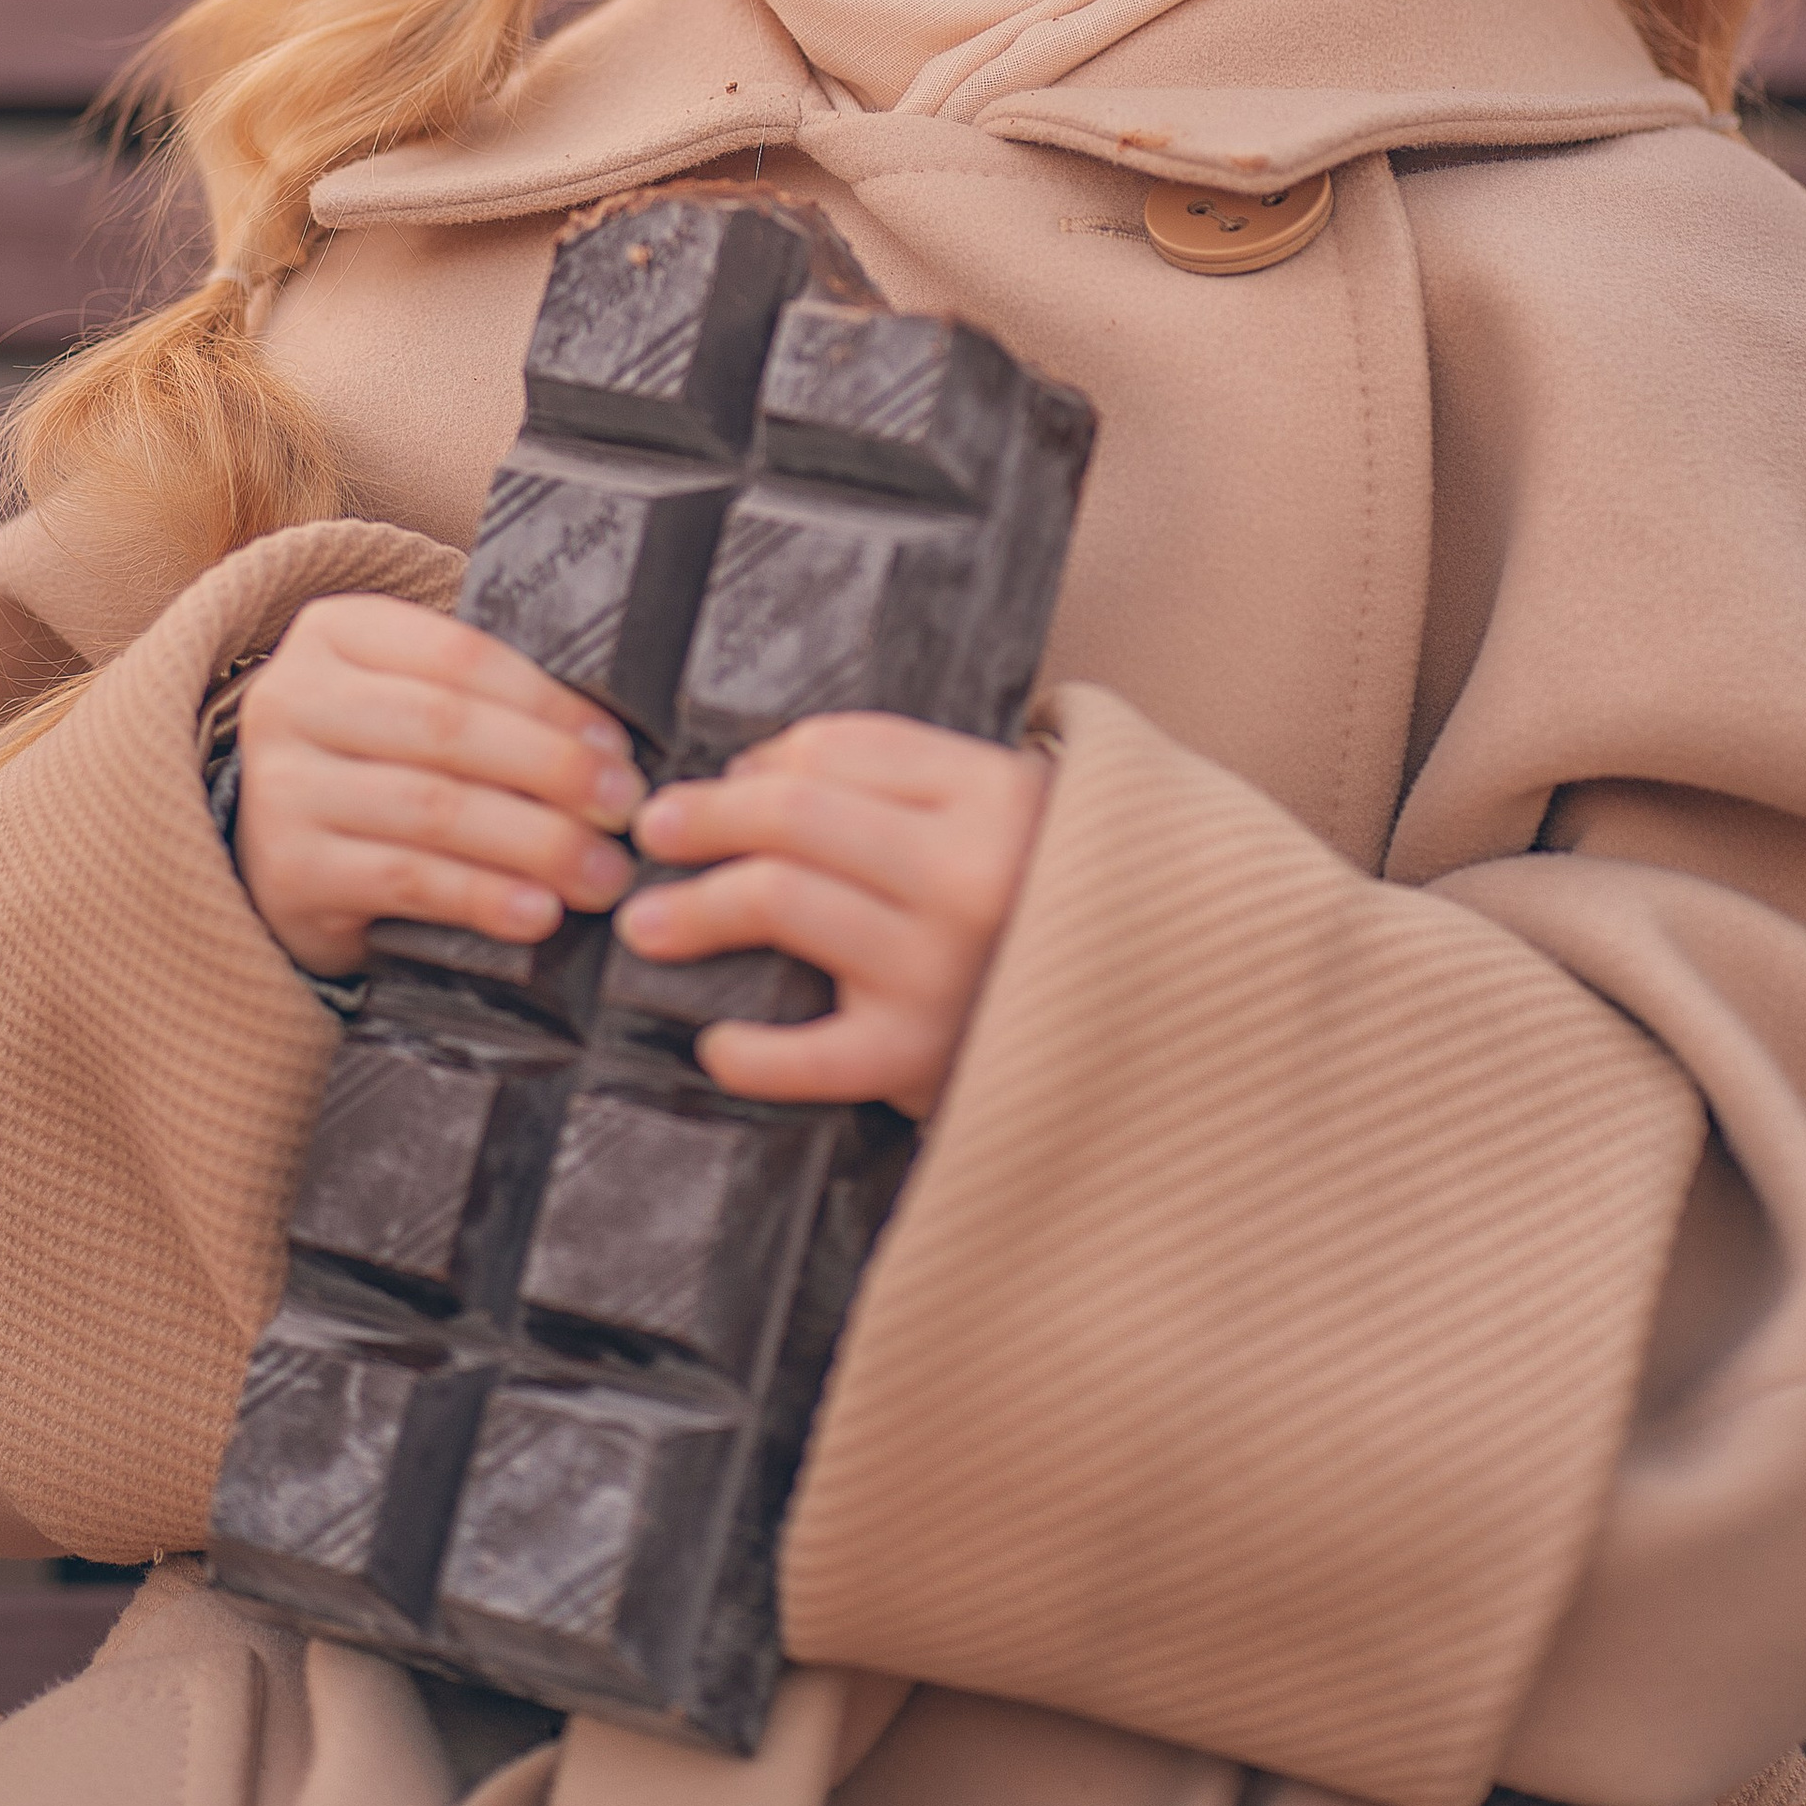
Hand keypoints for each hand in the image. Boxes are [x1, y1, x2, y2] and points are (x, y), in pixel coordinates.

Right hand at [233, 593, 640, 977]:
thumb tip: (612, 745)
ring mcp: (280, 788)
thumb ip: (486, 702)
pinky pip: (405, 880)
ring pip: (432, 808)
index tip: (617, 747)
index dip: (548, 703)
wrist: (278, 856)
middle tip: (626, 809)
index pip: (459, 656)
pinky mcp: (286, 872)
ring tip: (601, 874)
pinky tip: (538, 912)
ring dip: (535, 843)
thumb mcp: (410, 706)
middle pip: (446, 728)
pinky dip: (483, 897)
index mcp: (335, 633)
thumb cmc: (377, 765)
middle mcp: (292, 699)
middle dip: (553, 771)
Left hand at [620, 715, 1049, 1120]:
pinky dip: (748, 1051)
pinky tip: (714, 1044)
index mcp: (991, 793)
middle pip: (794, 811)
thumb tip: (756, 774)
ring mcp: (940, 965)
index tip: (726, 781)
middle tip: (651, 831)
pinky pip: (807, 1053)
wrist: (1160, 1016)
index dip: (764, 759)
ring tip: (645, 923)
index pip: (840, 748)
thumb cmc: (1053, 903)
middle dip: (704, 816)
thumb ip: (904, 781)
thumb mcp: (1010, 812)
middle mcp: (966, 871)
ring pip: (780, 900)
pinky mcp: (921, 1057)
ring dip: (694, 908)